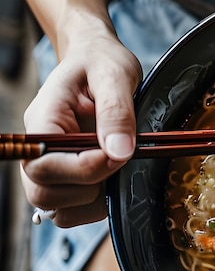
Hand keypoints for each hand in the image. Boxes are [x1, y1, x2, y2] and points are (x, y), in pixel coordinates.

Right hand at [21, 26, 141, 226]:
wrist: (99, 60)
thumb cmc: (102, 62)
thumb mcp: (115, 75)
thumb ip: (116, 112)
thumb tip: (120, 151)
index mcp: (43, 119)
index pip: (42, 162)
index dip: (83, 168)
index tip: (117, 153)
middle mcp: (39, 147)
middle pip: (42, 193)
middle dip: (86, 187)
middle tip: (118, 161)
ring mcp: (52, 165)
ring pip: (56, 208)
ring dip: (91, 201)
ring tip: (116, 171)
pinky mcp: (68, 177)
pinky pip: (72, 210)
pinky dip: (95, 206)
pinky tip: (114, 181)